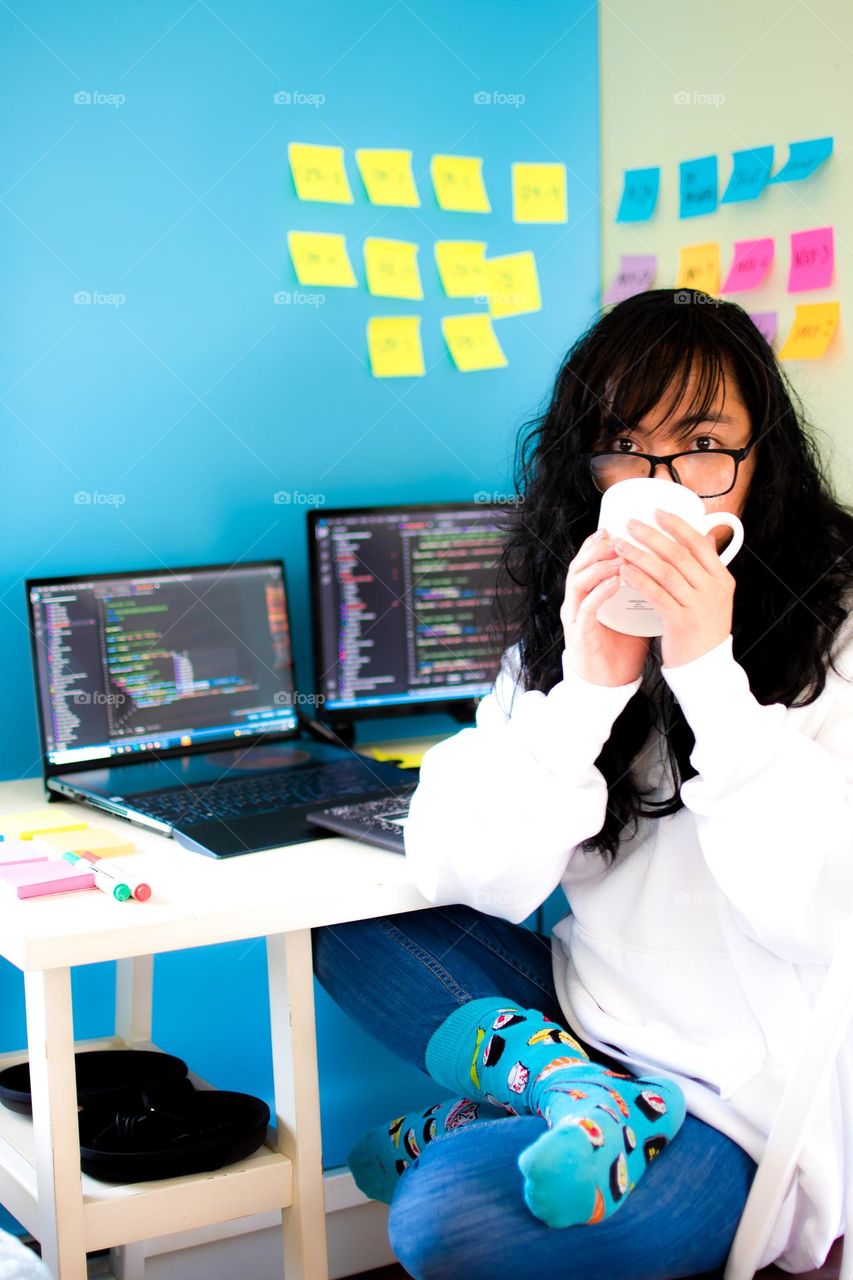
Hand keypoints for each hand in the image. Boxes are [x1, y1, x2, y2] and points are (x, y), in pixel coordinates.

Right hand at [561, 530, 649, 686]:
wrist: (610, 687)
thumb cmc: (622, 650)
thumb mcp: (635, 615)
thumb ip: (645, 592)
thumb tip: (675, 571)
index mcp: (587, 596)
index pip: (586, 562)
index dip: (597, 543)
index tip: (615, 527)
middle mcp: (577, 604)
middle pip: (578, 566)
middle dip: (597, 549)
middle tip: (619, 537)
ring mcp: (575, 618)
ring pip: (578, 582)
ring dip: (599, 566)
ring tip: (620, 556)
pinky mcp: (580, 635)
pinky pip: (586, 609)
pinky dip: (600, 592)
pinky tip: (616, 582)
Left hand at [613, 511, 734, 666]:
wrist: (707, 668)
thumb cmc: (704, 630)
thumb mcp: (716, 597)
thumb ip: (709, 567)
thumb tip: (706, 536)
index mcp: (722, 579)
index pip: (700, 543)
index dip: (677, 525)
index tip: (657, 512)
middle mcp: (713, 590)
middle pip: (679, 554)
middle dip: (651, 535)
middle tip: (630, 525)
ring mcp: (698, 606)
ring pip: (665, 571)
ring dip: (639, 555)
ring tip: (620, 546)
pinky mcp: (681, 622)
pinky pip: (656, 595)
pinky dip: (639, 580)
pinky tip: (624, 571)